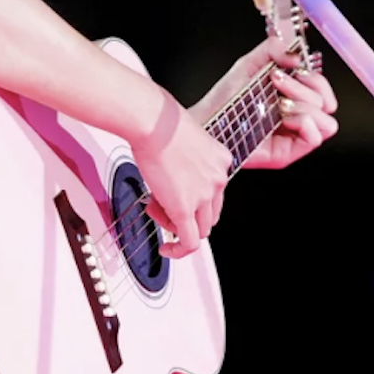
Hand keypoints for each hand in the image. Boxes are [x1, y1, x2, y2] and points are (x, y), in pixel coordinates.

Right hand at [129, 88, 231, 257]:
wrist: (153, 122)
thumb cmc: (160, 122)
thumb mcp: (185, 140)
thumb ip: (186, 162)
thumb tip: (171, 179)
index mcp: (221, 161)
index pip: (215, 193)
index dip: (195, 201)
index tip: (179, 200)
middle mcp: (218, 179)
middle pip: (211, 215)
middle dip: (188, 217)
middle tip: (165, 209)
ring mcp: (204, 196)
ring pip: (200, 231)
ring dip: (177, 228)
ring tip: (157, 212)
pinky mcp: (184, 208)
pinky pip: (188, 242)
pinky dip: (178, 251)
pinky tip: (167, 250)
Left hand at [194, 34, 338, 172]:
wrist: (206, 121)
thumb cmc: (225, 98)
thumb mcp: (249, 64)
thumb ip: (273, 48)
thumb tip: (296, 53)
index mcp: (294, 96)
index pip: (323, 89)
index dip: (315, 78)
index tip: (291, 68)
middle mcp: (298, 115)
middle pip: (326, 103)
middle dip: (303, 88)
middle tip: (277, 82)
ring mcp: (294, 135)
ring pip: (327, 122)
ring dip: (306, 107)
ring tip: (280, 103)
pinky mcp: (287, 152)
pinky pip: (314, 139)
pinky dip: (304, 123)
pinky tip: (284, 117)